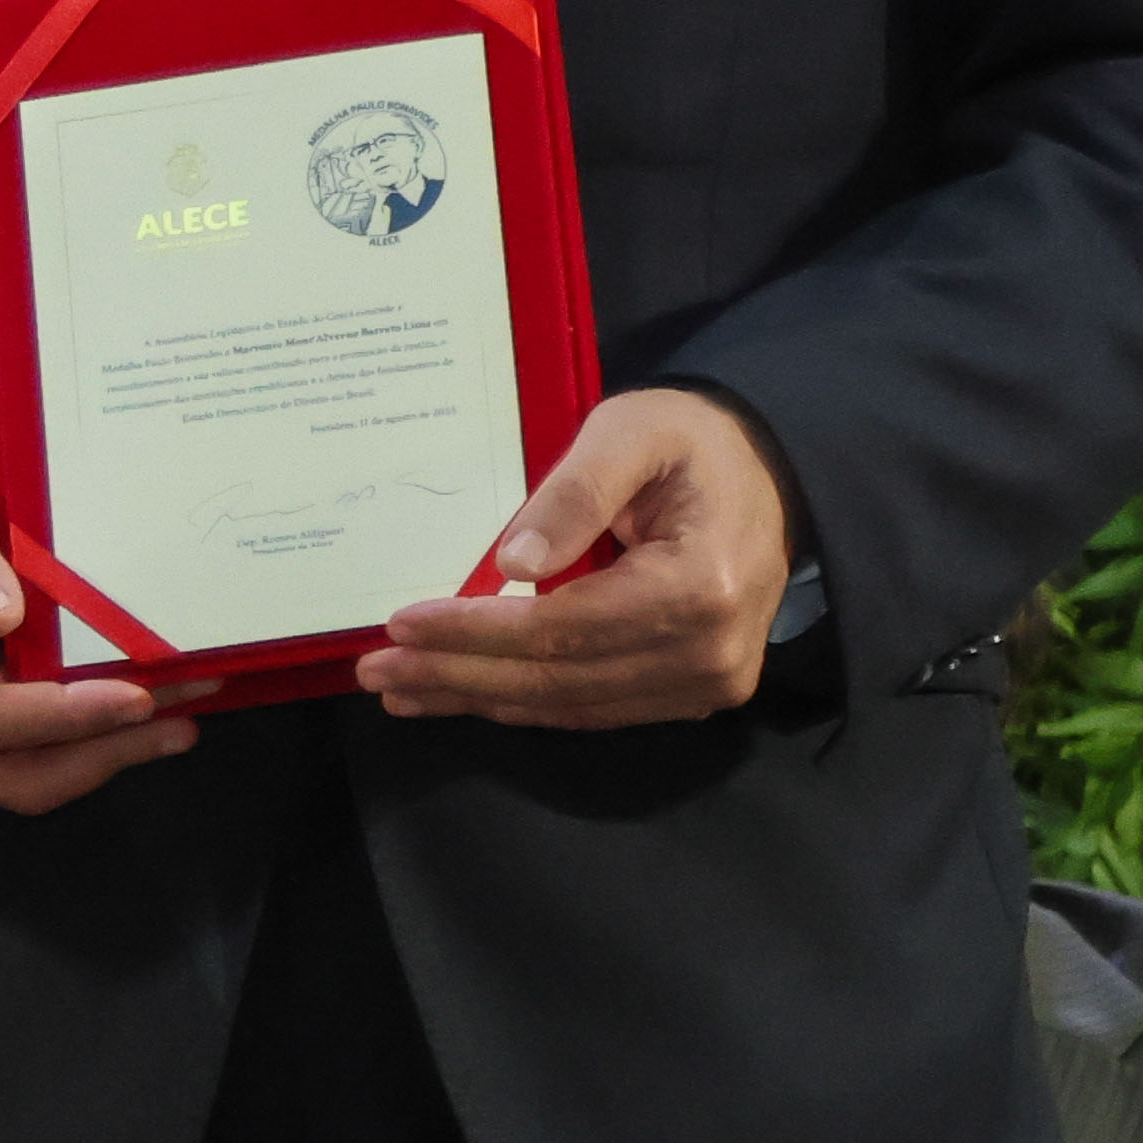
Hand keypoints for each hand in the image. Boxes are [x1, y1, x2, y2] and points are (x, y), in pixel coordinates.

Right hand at [0, 460, 202, 814]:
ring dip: (102, 759)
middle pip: (11, 772)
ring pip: (23, 782)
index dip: (64, 715)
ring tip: (176, 727)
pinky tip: (134, 725)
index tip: (138, 696)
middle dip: (102, 754)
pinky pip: (23, 766)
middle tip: (180, 724)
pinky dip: (83, 751)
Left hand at [357, 386, 794, 729]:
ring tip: (403, 686)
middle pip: (560, 680)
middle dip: (459, 675)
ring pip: (569, 706)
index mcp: (701, 586)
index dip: (476, 632)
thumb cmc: (691, 443)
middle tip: (376, 670)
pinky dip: (524, 702)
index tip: (400, 623)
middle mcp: (711, 651)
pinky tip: (465, 691)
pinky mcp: (695, 693)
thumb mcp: (630, 433)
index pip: (564, 628)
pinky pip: (594, 708)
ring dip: (479, 698)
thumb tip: (511, 564)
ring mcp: (707, 682)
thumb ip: (574, 493)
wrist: (766, 474)